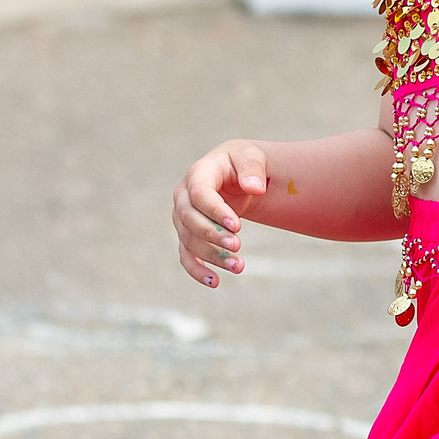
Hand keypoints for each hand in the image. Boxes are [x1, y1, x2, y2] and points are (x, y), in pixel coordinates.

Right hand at [172, 142, 267, 287]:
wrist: (236, 171)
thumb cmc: (244, 162)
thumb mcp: (251, 156)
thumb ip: (253, 168)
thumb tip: (255, 188)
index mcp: (198, 173)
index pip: (199, 194)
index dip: (215, 211)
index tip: (238, 226)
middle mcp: (184, 196)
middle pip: (189, 219)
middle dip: (212, 235)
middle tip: (238, 246)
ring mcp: (183, 217)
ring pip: (189, 240)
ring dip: (211, 255)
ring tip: (238, 266)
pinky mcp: (188, 234)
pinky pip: (186, 255)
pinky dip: (197, 270)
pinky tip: (214, 282)